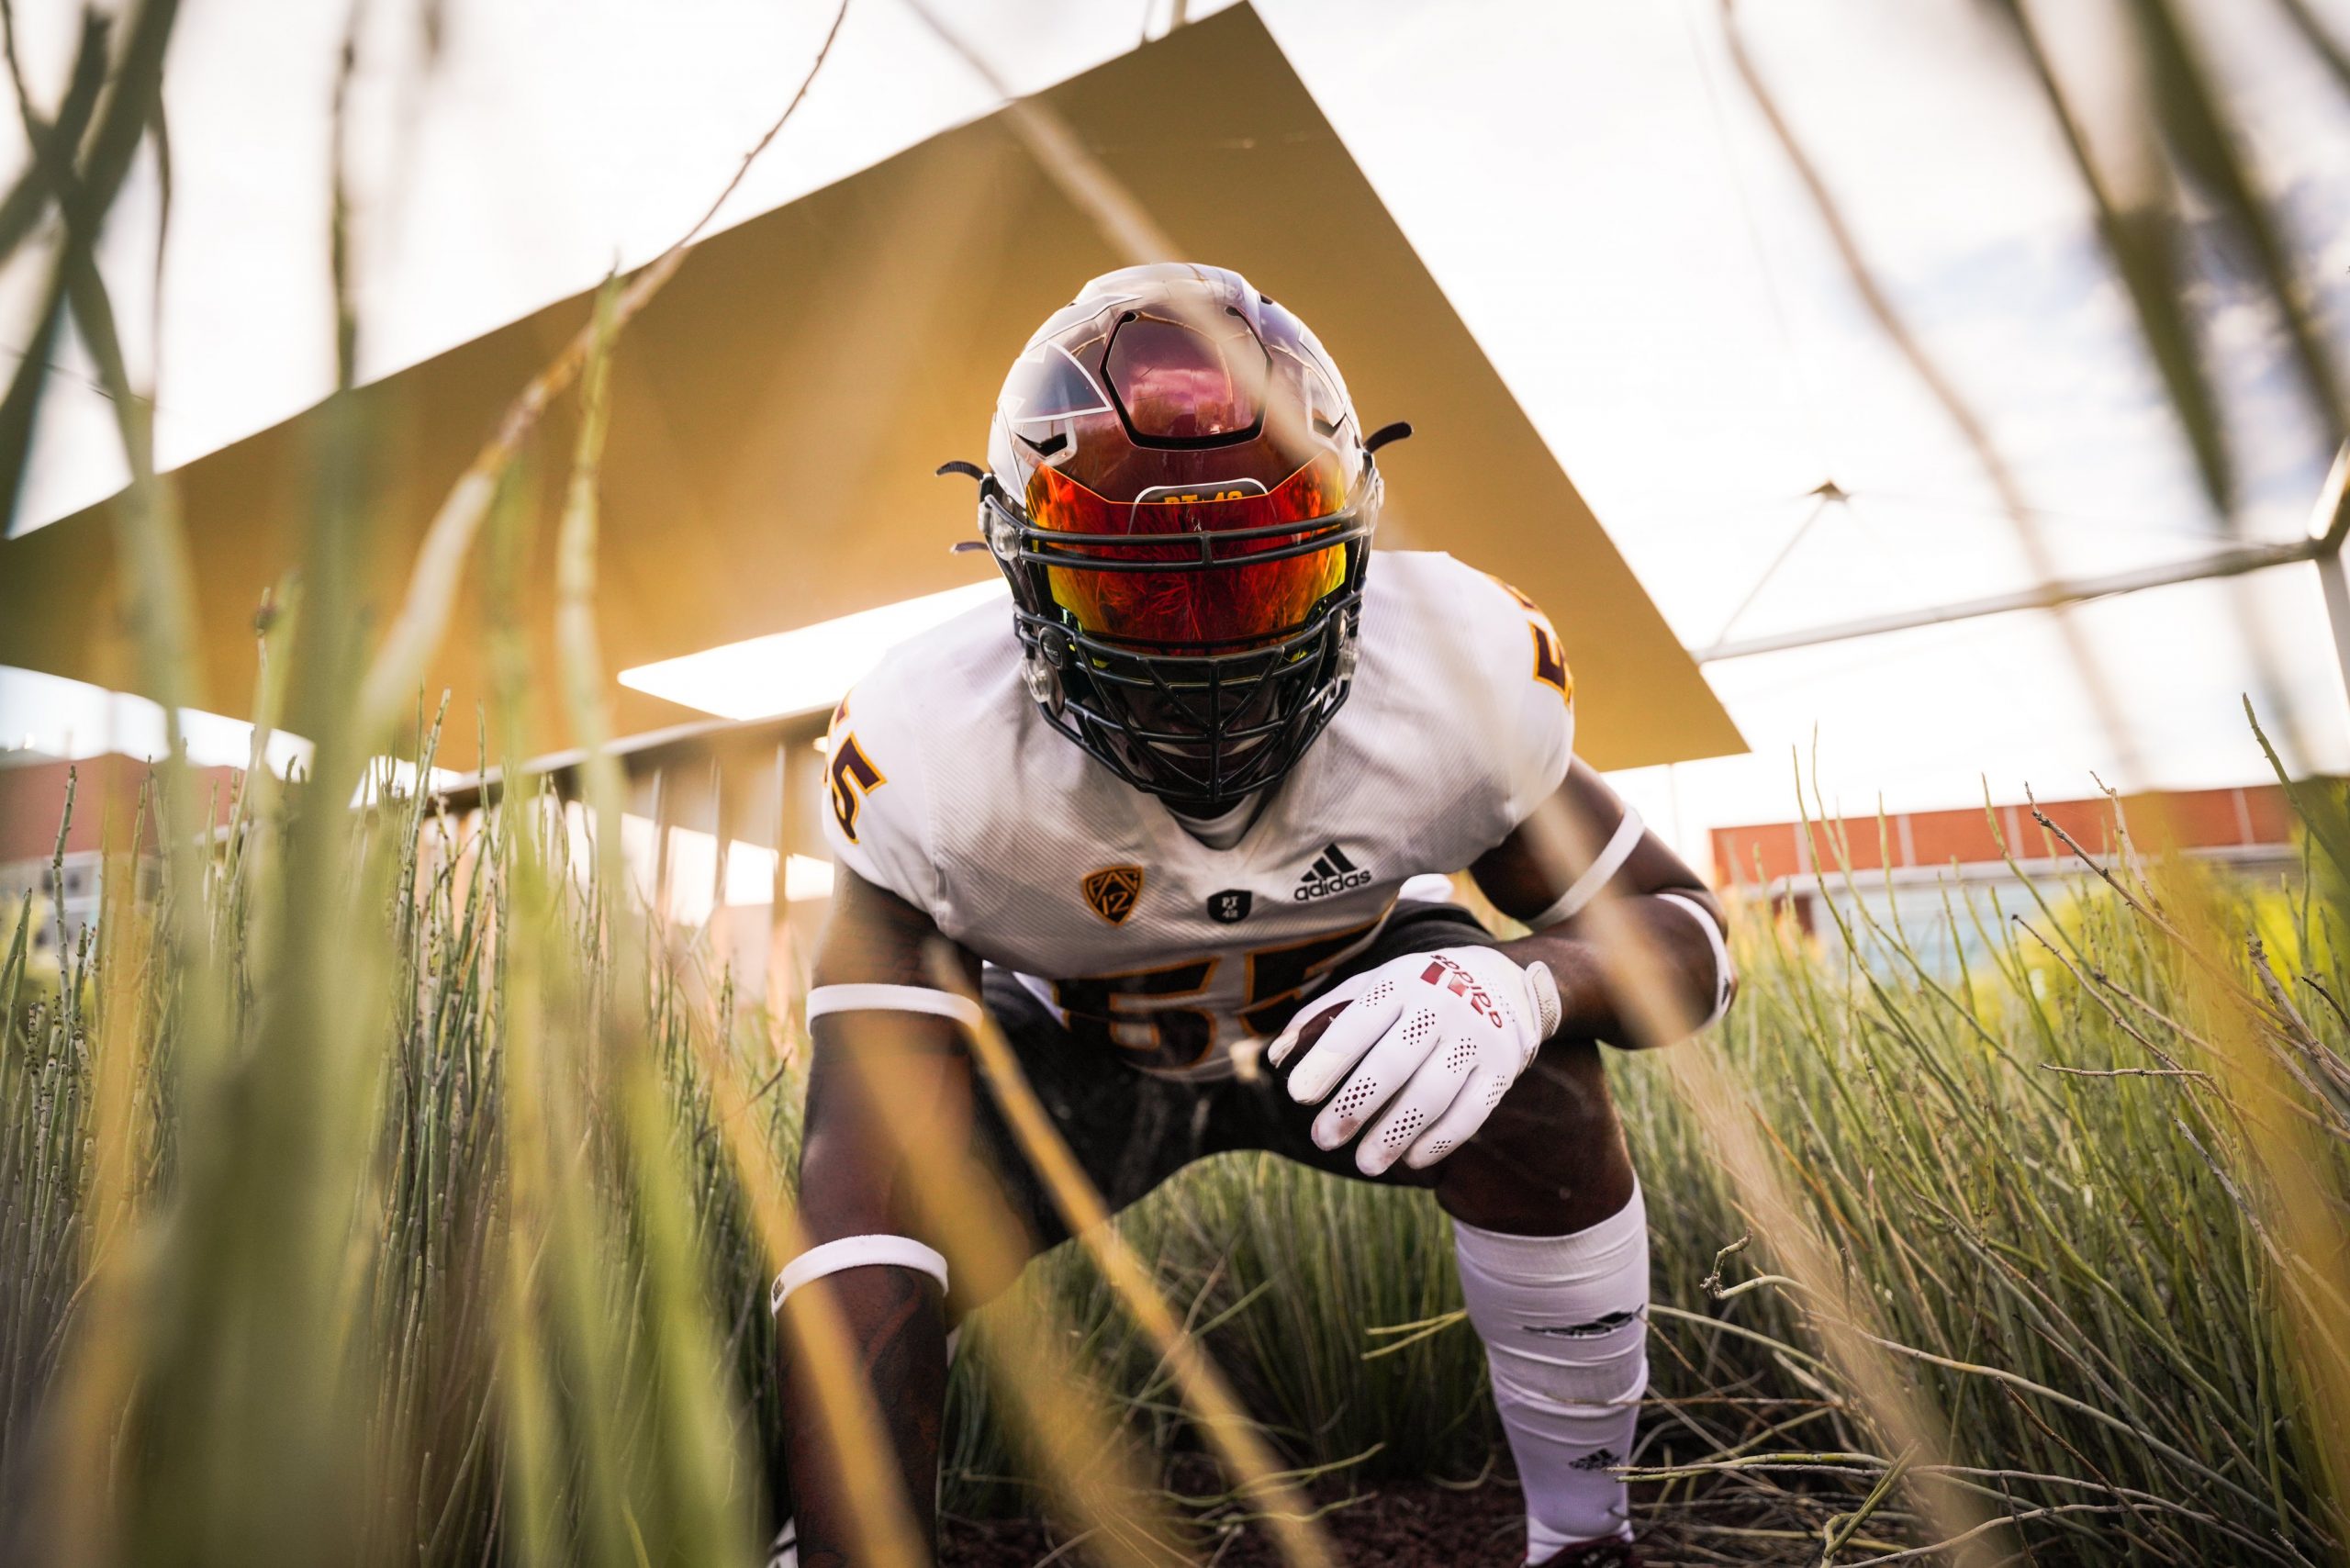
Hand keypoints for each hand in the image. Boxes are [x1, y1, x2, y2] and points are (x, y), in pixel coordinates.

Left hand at [1268, 946, 1560, 1175]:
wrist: (1501, 981)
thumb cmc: (1415, 991)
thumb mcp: (1371, 986)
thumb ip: (1321, 1016)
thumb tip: (1275, 1058)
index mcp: (1399, 983)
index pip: (1357, 1024)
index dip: (1327, 1061)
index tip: (1298, 1095)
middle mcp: (1440, 1006)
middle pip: (1393, 1063)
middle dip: (1355, 1105)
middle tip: (1323, 1140)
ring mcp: (1476, 1038)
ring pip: (1432, 1093)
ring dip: (1396, 1134)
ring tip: (1366, 1164)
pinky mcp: (1502, 1068)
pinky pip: (1472, 1112)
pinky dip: (1441, 1141)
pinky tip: (1412, 1160)